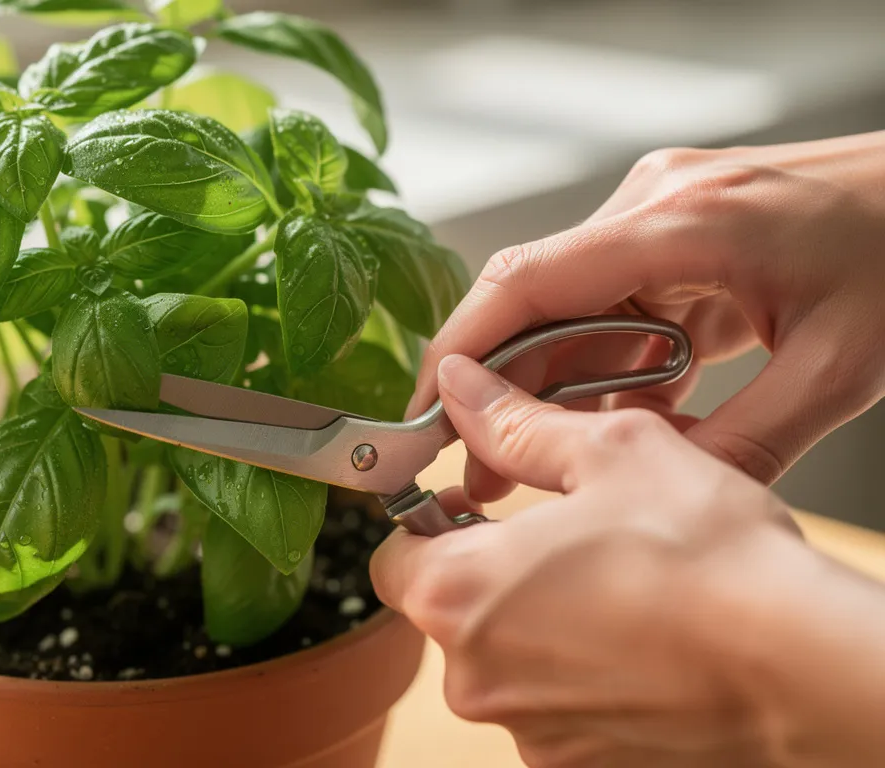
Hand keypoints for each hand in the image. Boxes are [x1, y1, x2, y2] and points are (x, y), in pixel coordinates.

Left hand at [373, 355, 884, 767]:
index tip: (466, 508)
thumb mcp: (610, 453)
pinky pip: (556, 710)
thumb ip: (515, 423)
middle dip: (493, 573)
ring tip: (620, 589)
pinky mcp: (579, 767)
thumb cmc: (710, 560)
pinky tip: (643, 644)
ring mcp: (527, 733)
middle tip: (562, 538)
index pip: (390, 558)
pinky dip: (583, 678)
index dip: (424, 525)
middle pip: (451, 613)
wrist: (805, 666)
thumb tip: (459, 386)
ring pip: (508, 663)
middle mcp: (476, 678)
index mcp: (459, 594)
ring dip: (542, 626)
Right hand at [408, 132, 884, 501]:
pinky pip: (617, 303)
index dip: (458, 348)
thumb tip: (663, 507)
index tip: (422, 412)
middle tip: (483, 471)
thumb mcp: (840, 367)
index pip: (525, 282)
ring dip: (556, 383)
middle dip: (501, 389)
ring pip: (572, 308)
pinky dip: (610, 362)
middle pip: (534, 301)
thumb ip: (743, 442)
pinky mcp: (680, 230)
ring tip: (539, 463)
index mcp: (680, 222)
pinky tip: (621, 417)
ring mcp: (664, 212)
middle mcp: (654, 205)